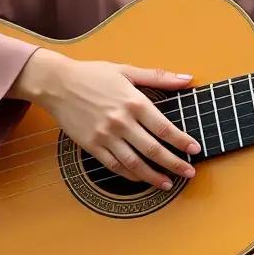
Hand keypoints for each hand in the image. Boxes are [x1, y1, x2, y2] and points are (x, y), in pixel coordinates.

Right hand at [12, 49, 200, 189]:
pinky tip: (141, 178)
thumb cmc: (94, 74)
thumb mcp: (127, 71)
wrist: (58, 83)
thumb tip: (187, 79)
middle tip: (189, 172)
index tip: (195, 149)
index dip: (182, 141)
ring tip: (168, 183)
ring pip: (134, 163)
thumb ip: (159, 77)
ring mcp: (105, 136)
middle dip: (174, 163)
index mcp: (134, 102)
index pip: (164, 127)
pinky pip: (114, 166)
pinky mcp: (92, 146)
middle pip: (153, 149)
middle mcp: (121, 121)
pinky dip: (130, 175)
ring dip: (153, 176)